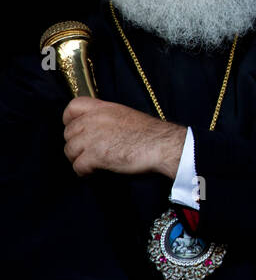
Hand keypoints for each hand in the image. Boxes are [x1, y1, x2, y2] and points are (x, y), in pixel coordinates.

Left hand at [62, 98, 185, 177]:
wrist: (163, 145)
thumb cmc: (151, 134)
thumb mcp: (127, 116)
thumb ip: (108, 119)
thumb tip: (98, 131)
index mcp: (104, 108)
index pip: (73, 107)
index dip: (70, 120)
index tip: (78, 131)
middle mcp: (94, 120)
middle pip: (68, 133)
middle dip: (76, 145)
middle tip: (88, 153)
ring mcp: (93, 137)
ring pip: (70, 150)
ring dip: (78, 159)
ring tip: (91, 165)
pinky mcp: (96, 155)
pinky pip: (78, 166)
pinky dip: (83, 172)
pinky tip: (93, 172)